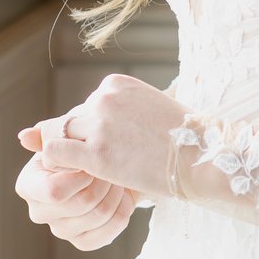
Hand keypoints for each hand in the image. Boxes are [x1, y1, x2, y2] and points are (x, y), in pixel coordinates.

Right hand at [11, 139, 139, 250]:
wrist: (109, 165)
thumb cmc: (84, 146)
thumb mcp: (69, 136)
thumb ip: (48, 135)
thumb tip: (25, 137)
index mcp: (29, 185)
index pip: (54, 191)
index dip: (81, 176)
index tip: (92, 160)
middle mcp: (39, 211)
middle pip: (82, 203)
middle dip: (104, 181)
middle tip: (112, 166)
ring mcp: (59, 229)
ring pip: (99, 214)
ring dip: (116, 192)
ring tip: (117, 176)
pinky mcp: (81, 241)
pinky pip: (107, 232)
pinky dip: (122, 211)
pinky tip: (122, 197)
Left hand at [22, 71, 188, 200]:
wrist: (202, 157)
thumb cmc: (181, 138)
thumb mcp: (147, 109)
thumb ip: (117, 112)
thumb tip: (84, 122)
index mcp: (116, 83)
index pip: (86, 106)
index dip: (95, 130)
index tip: (118, 145)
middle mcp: (103, 97)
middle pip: (72, 121)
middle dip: (83, 142)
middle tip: (109, 161)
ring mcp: (98, 124)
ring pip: (60, 136)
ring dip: (74, 155)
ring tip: (99, 170)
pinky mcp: (96, 153)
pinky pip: (55, 153)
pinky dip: (62, 165)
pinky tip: (84, 174)